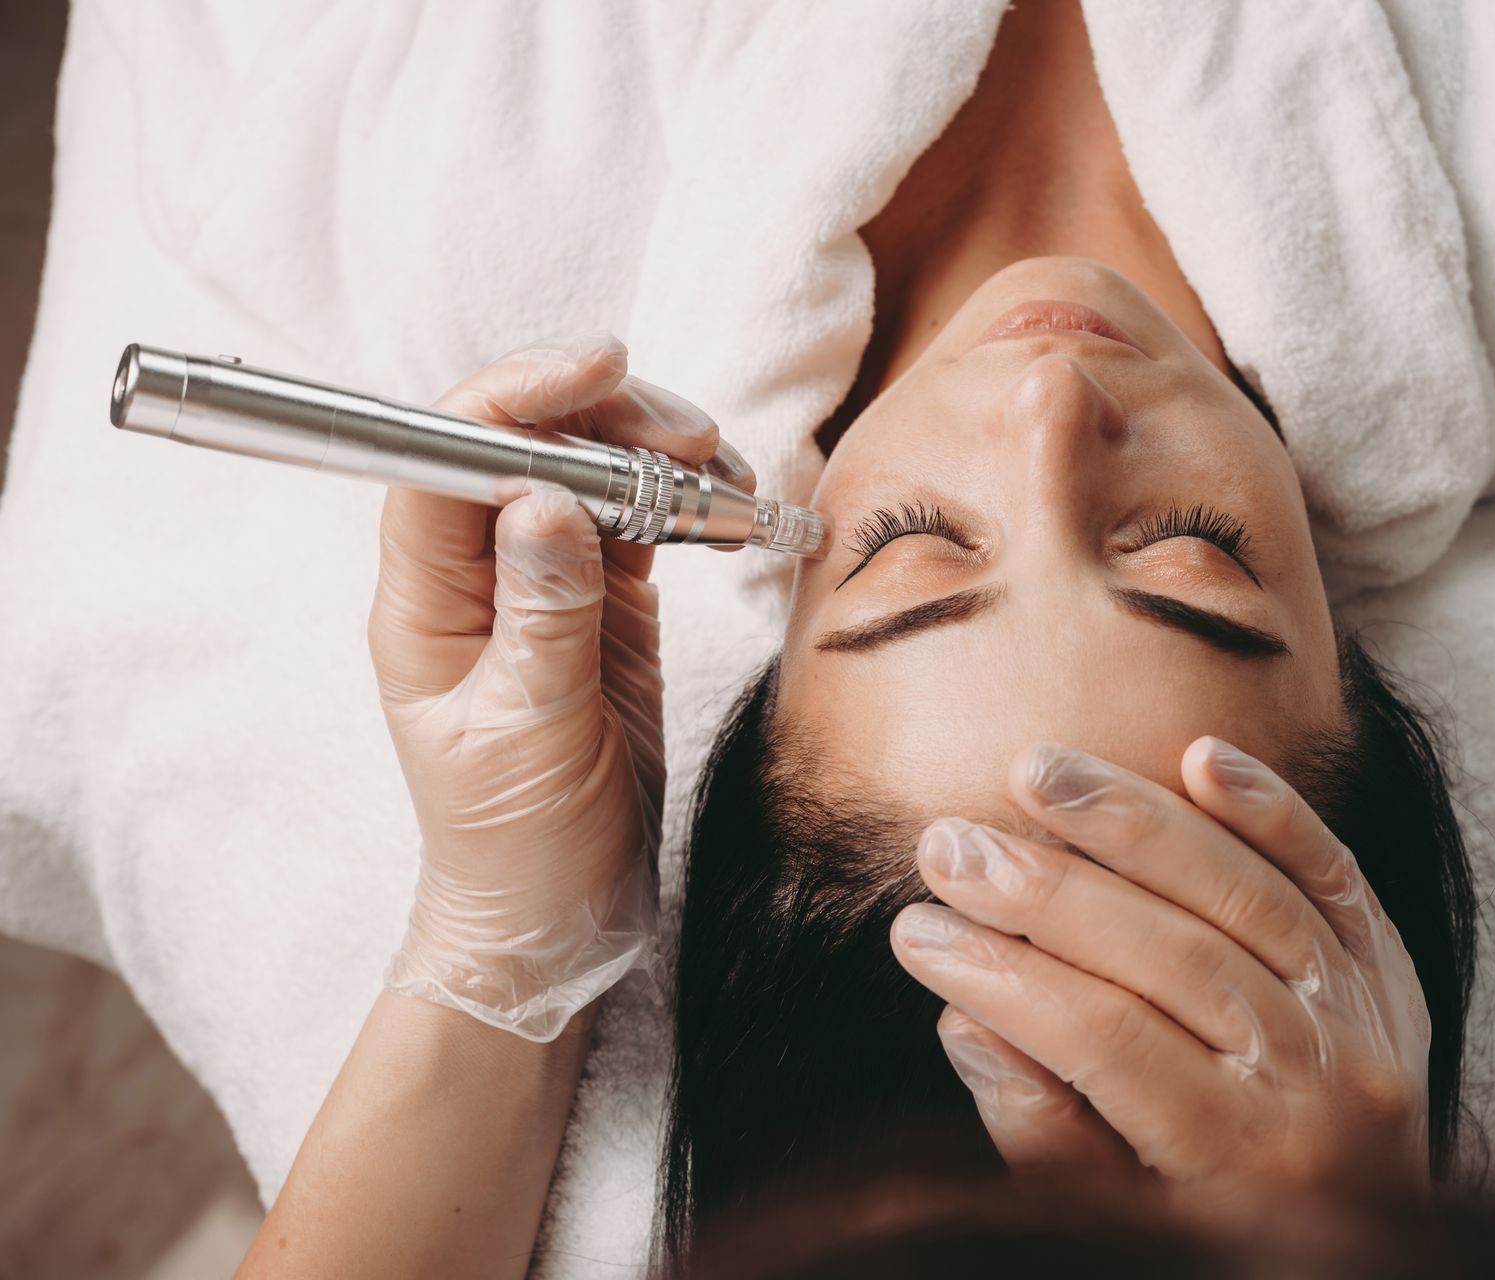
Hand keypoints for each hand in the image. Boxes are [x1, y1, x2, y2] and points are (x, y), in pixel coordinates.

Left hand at [371, 331, 750, 1040]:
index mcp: (424, 603)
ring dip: (658, 459)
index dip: (513, 400)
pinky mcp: (602, 606)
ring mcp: (542, 586)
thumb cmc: (516, 840)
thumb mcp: (528, 732)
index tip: (598, 372)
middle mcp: (474, 578)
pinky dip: (685, 505)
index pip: (444, 460)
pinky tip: (727, 506)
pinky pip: (638, 524)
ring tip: (728, 475)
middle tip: (693, 440)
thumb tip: (546, 499)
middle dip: (606, 423)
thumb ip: (543, 613)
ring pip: (588, 476)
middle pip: (524, 449)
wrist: (557, 912)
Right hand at [891, 737, 1430, 1205]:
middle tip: (947, 844)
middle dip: (1045, 889)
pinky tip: (1198, 758)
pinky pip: (1334, 870)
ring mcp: (1365, 1016)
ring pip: (1242, 891)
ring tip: (1036, 772)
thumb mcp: (1117, 1221)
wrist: (1364, 1257)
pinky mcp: (1387, 966)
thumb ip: (1044, 1132)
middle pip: (1168, 953)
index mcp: (1241, 1161)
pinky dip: (1272, 809)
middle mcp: (1318, 1082)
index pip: (1104, 1039)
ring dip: (1134, 821)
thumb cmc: (1213, 1236)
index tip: (914, 930)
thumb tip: (969, 1019)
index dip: (1002, 976)